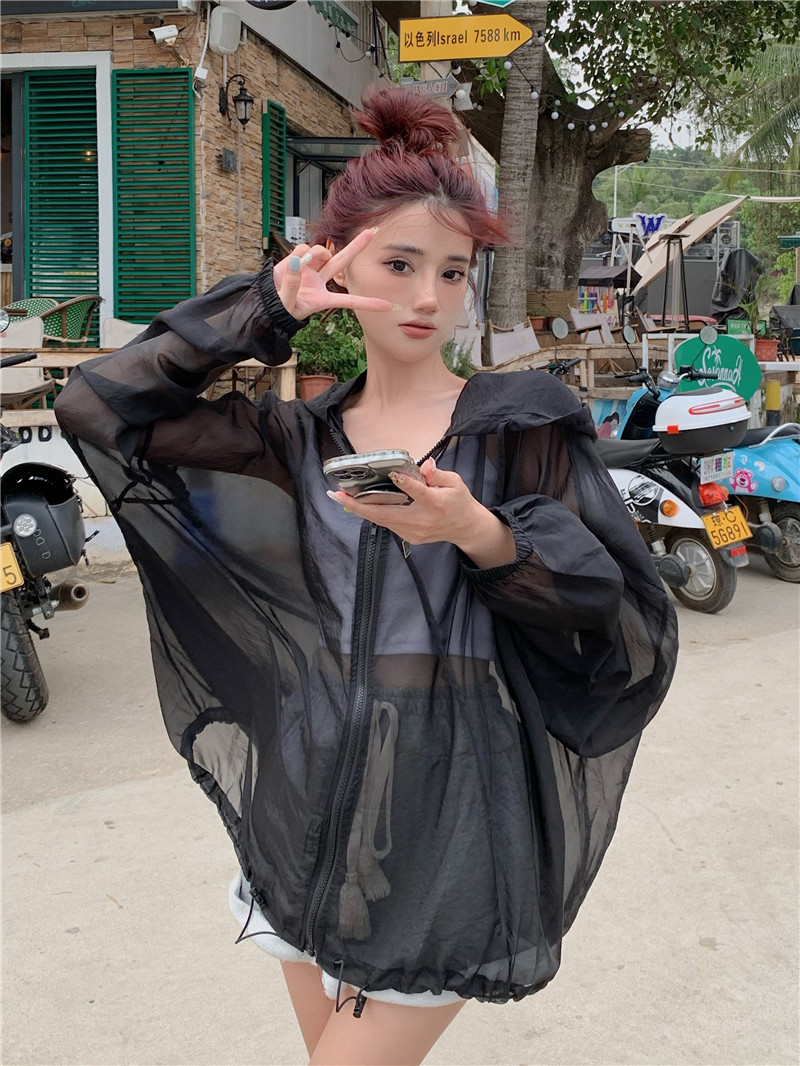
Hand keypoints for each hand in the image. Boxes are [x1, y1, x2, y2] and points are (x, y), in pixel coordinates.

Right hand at [273, 228, 393, 319]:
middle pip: (342, 261)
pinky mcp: (299, 259)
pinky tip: (292, 263)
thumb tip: (296, 262)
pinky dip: (299, 254)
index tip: (388, 306)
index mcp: (322, 299)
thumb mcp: (286, 304)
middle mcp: (320, 281)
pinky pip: (303, 249)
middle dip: (357, 246)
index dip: (367, 303)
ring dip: (316, 254)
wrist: (266, 300)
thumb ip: (290, 284)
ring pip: (322, 252)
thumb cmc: (280, 308)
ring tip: (301, 266)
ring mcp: (311, 268)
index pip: (349, 301)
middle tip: (372, 232)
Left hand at [327, 458, 516, 567]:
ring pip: (381, 520)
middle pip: (386, 514)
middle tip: (337, 494)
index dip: (407, 484)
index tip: (394, 474)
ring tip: (339, 497)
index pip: (419, 493)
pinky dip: (371, 514)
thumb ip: (437, 474)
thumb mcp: (455, 482)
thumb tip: (423, 465)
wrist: (465, 528)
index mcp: (436, 503)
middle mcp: (422, 520)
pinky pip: (387, 523)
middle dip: (358, 504)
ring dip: (359, 509)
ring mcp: (413, 531)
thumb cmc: (459, 501)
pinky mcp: (409, 536)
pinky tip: (357, 504)